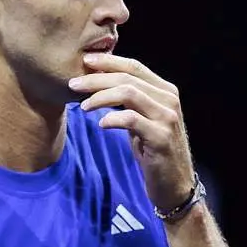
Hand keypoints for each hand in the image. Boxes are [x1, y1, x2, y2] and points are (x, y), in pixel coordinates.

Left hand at [70, 53, 195, 208]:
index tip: (84, 61)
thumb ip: (130, 99)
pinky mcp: (161, 137)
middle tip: (73, 84)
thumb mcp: (142, 119)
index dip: (108, 61)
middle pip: (128, 78)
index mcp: (165, 91)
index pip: (134, 67)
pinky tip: (101, 124)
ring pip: (129, 93)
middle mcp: (169, 100)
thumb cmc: (153, 150)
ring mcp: (167, 118)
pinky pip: (131, 119)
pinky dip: (112, 118)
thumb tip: (99, 80)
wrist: (174, 185)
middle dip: (96, 79)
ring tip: (83, 106)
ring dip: (100, 97)